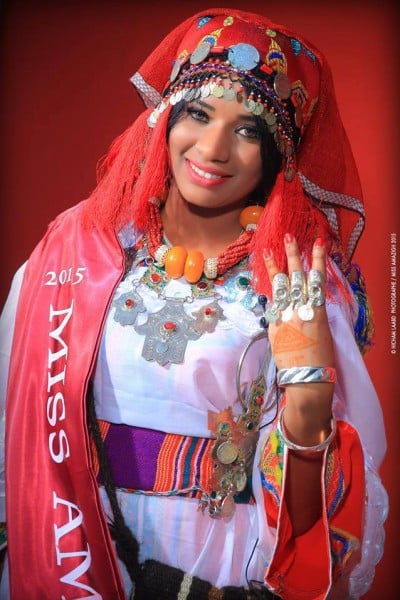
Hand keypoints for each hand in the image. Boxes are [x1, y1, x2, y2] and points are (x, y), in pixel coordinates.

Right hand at [263, 234, 333, 444]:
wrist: (306, 380)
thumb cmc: (290, 365)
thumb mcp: (276, 341)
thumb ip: (276, 321)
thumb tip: (276, 306)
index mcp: (276, 318)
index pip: (275, 288)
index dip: (272, 268)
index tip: (268, 252)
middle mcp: (289, 312)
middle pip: (288, 279)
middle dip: (288, 257)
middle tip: (287, 237)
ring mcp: (305, 313)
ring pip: (305, 280)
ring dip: (306, 258)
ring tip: (308, 240)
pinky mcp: (320, 317)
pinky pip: (318, 289)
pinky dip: (320, 271)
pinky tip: (322, 257)